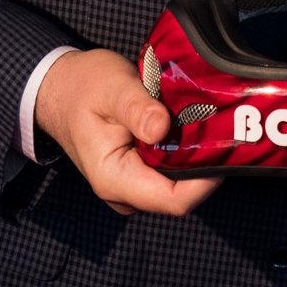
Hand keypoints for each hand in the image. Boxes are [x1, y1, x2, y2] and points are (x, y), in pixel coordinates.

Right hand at [35, 48, 221, 216]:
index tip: (224, 146)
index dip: (205, 179)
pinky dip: (187, 151)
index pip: (173, 199)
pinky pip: (173, 170)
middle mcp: (126, 192)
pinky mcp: (141, 173)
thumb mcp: (111, 88)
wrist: (62, 89)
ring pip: (181, 182)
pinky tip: (195, 126)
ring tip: (210, 122)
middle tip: (224, 127)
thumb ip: (137, 108)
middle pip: (183, 193)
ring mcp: (134, 185)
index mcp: (114, 179)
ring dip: (197, 156)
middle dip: (206, 164)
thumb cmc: (83, 87)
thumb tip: (162, 127)